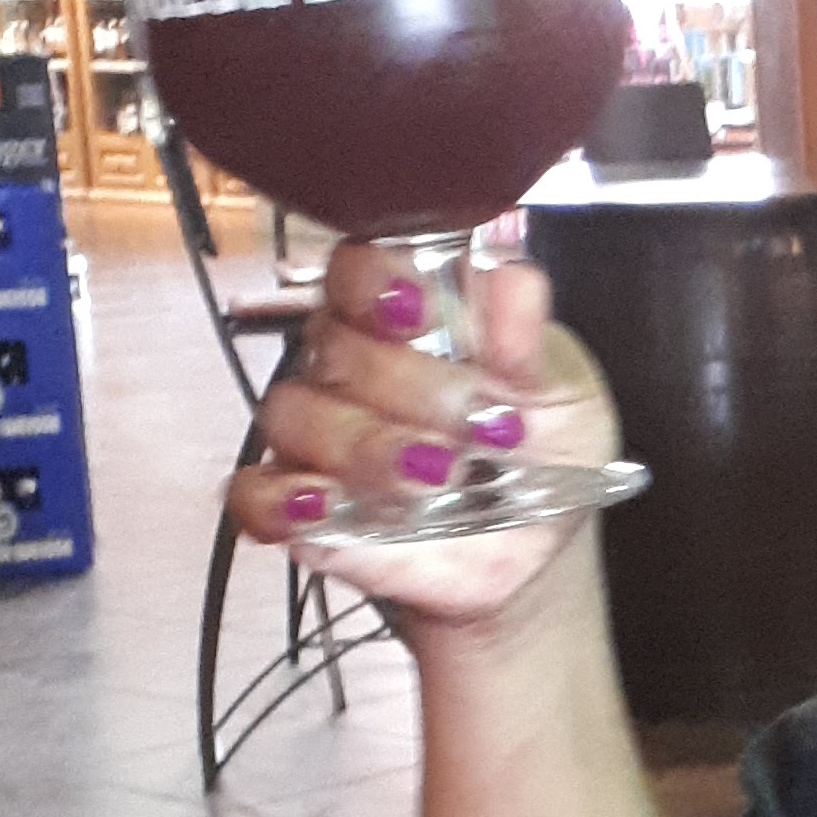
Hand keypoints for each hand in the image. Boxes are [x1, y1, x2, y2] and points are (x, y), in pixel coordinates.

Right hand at [229, 242, 624, 626]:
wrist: (536, 547)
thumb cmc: (542, 449)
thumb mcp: (561, 395)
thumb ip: (528, 345)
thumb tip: (512, 279)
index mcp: (404, 316)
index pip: (357, 270)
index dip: (374, 282)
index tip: (417, 310)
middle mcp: (347, 365)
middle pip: (334, 347)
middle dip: (406, 386)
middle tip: (478, 427)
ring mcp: (316, 436)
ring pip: (294, 414)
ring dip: (363, 445)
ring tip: (433, 476)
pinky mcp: (298, 509)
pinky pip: (254, 495)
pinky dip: (282, 502)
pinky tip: (326, 508)